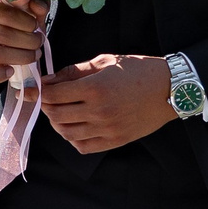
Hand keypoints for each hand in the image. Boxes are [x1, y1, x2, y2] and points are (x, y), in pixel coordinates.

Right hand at [0, 0, 48, 83]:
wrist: (2, 38)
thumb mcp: (28, 10)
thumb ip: (34, 5)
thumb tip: (37, 4)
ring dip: (21, 56)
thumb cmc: (18, 22)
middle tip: (39, 41)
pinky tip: (11, 70)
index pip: (5, 13)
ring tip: (34, 55)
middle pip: (3, 35)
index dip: (25, 21)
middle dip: (28, 41)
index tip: (35, 25)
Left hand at [40, 54, 176, 152]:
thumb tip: (50, 80)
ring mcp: (107, 129)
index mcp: (95, 88)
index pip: (53, 95)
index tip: (38, 87)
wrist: (169, 89)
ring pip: (66, 133)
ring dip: (57, 123)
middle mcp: (98, 111)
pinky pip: (83, 147)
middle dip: (45, 106)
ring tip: (60, 112)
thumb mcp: (105, 62)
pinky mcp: (115, 141)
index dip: (40, 91)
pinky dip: (73, 139)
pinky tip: (75, 127)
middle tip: (47, 98)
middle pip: (55, 115)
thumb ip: (75, 71)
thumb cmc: (138, 71)